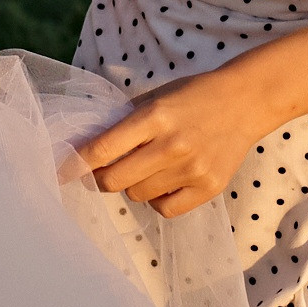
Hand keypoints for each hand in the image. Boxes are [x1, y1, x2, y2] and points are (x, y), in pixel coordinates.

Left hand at [75, 66, 263, 215]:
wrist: (246, 101)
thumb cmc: (194, 96)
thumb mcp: (157, 98)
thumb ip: (126, 123)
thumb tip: (88, 150)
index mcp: (155, 116)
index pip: (103, 148)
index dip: (77, 164)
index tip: (62, 172)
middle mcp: (172, 145)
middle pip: (114, 181)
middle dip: (101, 179)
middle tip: (104, 172)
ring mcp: (192, 169)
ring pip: (137, 195)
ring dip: (134, 185)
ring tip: (149, 168)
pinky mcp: (209, 187)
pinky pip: (165, 209)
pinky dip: (157, 200)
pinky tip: (165, 183)